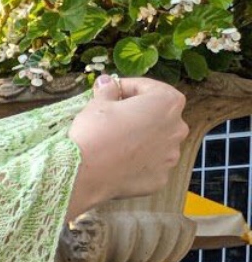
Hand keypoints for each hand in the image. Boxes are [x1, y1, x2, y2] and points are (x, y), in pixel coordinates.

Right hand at [66, 75, 189, 217]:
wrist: (84, 172)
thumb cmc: (95, 131)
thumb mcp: (98, 104)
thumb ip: (109, 91)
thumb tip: (107, 82)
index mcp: (167, 103)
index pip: (149, 88)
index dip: (128, 87)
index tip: (111, 91)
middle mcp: (177, 129)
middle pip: (158, 116)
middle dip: (139, 114)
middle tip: (114, 117)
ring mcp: (171, 156)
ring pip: (157, 142)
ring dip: (141, 139)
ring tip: (116, 143)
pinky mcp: (160, 178)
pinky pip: (150, 165)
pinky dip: (138, 162)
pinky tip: (119, 162)